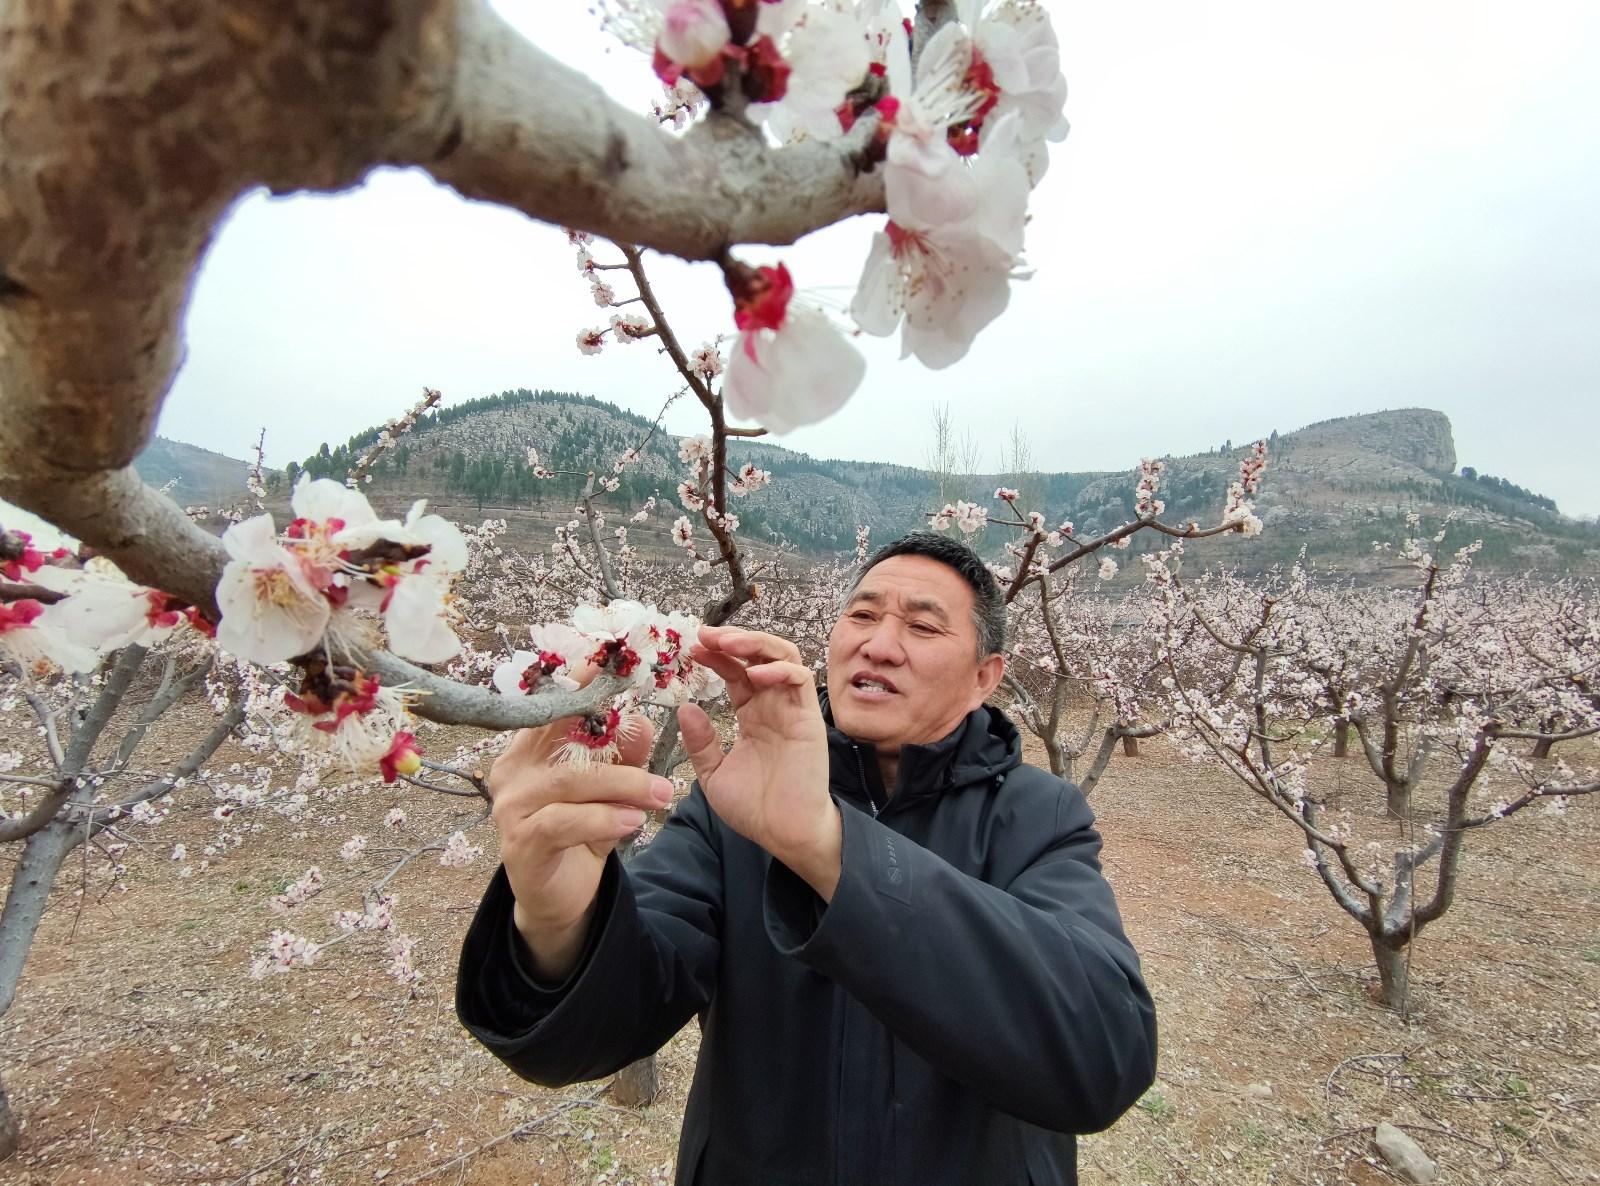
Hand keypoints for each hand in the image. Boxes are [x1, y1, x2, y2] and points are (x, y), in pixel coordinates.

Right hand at [488, 682, 670, 981]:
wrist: (558, 899)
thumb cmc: (580, 834)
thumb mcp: (608, 792)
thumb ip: (622, 758)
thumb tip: (644, 722)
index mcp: (529, 749)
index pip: (555, 708)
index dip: (581, 684)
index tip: (612, 663)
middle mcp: (512, 770)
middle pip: (567, 743)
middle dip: (623, 750)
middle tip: (668, 766)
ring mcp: (511, 806)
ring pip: (571, 783)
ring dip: (624, 787)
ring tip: (662, 795)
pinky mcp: (521, 841)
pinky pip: (564, 821)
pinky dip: (603, 820)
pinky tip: (633, 823)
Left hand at [678, 626, 840, 899]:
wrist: (784, 834)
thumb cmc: (755, 809)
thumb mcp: (714, 774)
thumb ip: (701, 742)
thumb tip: (685, 707)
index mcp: (753, 715)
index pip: (736, 673)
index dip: (716, 657)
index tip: (692, 648)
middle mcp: (774, 706)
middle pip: (759, 655)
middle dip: (733, 640)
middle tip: (706, 635)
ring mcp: (793, 710)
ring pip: (783, 657)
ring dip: (756, 644)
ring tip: (728, 643)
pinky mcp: (809, 719)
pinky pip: (800, 680)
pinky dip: (779, 670)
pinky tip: (754, 674)